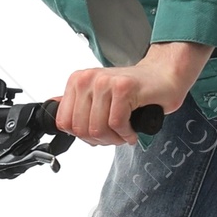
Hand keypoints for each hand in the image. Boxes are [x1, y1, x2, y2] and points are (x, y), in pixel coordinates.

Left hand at [54, 41, 213, 145]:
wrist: (164, 76)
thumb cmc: (134, 91)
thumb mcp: (99, 97)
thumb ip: (77, 105)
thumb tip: (53, 111)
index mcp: (77, 81)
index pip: (65, 123)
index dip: (84, 136)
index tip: (100, 133)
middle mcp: (88, 79)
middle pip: (81, 129)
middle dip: (101, 140)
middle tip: (116, 135)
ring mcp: (105, 82)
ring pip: (98, 128)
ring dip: (115, 138)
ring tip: (125, 131)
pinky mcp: (123, 87)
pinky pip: (117, 124)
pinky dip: (126, 133)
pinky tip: (133, 129)